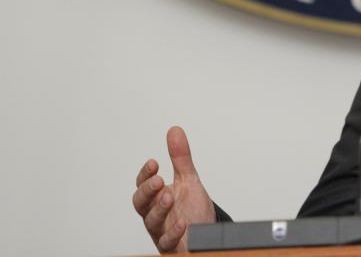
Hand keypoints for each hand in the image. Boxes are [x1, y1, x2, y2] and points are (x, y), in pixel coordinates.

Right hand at [132, 127, 216, 252]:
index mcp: (157, 197)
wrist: (204, 236)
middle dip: (147, 191)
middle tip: (158, 180)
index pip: (143, 185)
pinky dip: (173, 233)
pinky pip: (168, 242)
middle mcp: (155, 214)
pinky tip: (183, 223)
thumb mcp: (188, 180)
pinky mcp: (172, 246)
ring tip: (169, 197)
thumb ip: (180, 158)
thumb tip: (174, 130)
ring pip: (152, 222)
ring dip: (159, 209)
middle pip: (141, 203)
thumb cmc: (192, 210)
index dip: (145, 175)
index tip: (154, 162)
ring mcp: (162, 231)